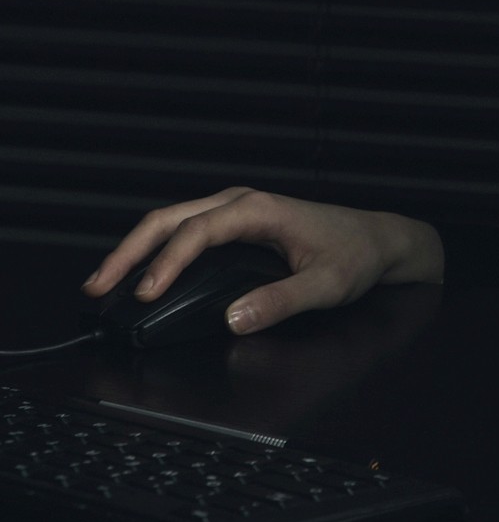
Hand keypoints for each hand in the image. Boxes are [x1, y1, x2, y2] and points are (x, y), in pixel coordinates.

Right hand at [79, 187, 442, 334]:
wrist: (377, 240)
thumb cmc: (355, 256)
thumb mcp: (326, 285)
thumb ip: (281, 302)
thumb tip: (233, 319)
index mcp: (258, 210)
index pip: (198, 232)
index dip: (167, 263)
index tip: (146, 294)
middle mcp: (240, 203)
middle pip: (169, 218)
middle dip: (129, 250)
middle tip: (97, 285)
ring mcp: (234, 210)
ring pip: (170, 220)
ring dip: (135, 249)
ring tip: (104, 281)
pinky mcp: (234, 224)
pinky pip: (184, 231)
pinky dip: (154, 249)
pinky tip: (139, 273)